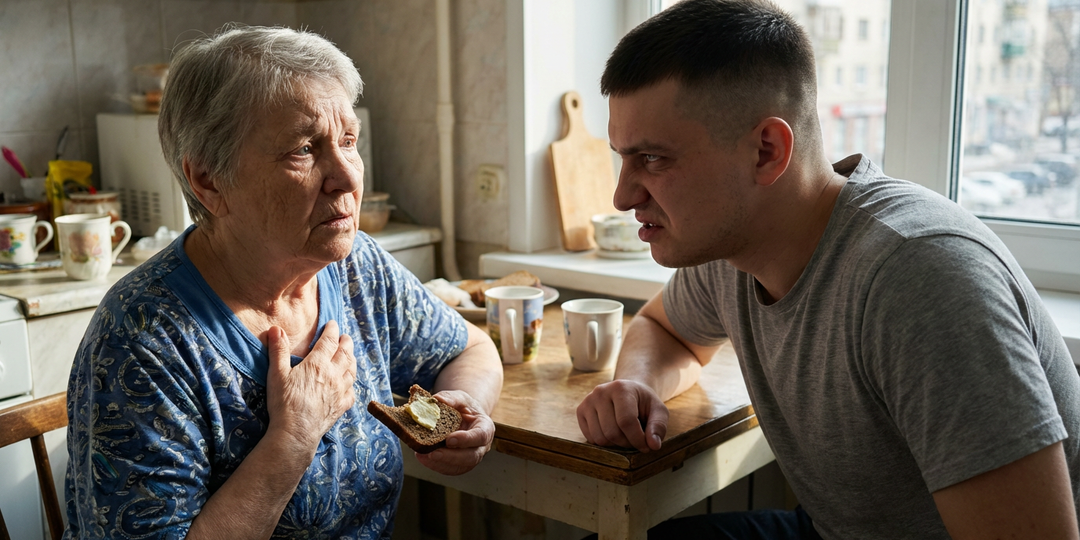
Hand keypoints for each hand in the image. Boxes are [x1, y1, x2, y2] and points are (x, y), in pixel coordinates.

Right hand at [265, 321, 357, 453]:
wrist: (296, 432)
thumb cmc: (284, 403)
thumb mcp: (277, 374)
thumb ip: (278, 350)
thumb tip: (277, 329)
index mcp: (318, 364)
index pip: (329, 341)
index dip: (331, 330)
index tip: (332, 324)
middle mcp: (333, 375)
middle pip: (345, 353)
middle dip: (346, 342)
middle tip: (345, 337)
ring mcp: (340, 391)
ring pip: (351, 370)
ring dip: (352, 359)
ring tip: (350, 355)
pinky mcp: (342, 406)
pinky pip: (352, 391)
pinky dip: (352, 383)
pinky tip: (349, 384)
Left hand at [414, 390, 494, 475]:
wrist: (464, 416)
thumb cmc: (464, 407)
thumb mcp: (460, 398)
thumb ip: (451, 398)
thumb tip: (436, 400)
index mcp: (485, 427)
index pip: (480, 436)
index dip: (466, 440)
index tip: (449, 440)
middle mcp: (481, 446)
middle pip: (471, 457)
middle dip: (451, 457)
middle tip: (433, 453)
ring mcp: (472, 457)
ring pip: (460, 467)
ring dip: (441, 463)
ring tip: (422, 455)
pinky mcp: (460, 464)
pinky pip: (450, 469)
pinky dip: (435, 465)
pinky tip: (422, 457)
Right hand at [577, 379, 668, 451]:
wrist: (627, 391)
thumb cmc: (643, 403)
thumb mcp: (658, 411)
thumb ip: (658, 426)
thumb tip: (653, 445)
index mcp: (621, 388)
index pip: (626, 421)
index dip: (637, 439)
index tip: (647, 446)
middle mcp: (600, 392)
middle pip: (612, 432)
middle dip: (627, 443)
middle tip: (636, 440)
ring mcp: (588, 401)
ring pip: (600, 438)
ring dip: (615, 444)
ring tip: (625, 436)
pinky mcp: (580, 411)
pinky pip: (590, 438)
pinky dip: (604, 442)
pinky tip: (613, 433)